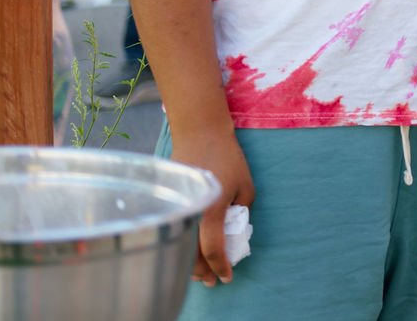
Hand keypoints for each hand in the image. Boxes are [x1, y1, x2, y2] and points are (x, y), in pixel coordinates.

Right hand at [175, 124, 253, 285]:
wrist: (200, 134)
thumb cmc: (228, 158)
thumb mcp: (246, 186)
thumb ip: (241, 210)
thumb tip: (234, 229)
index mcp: (212, 211)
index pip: (214, 250)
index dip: (221, 267)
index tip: (227, 278)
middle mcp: (192, 213)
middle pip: (192, 254)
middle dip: (203, 272)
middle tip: (214, 282)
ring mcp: (178, 208)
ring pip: (181, 245)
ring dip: (191, 262)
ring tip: (202, 272)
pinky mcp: (170, 203)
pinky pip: (176, 231)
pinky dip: (183, 245)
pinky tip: (190, 251)